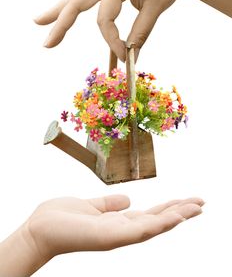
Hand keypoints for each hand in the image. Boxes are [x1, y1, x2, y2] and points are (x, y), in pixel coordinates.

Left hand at [0, 195, 203, 275]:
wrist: (39, 230)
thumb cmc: (61, 218)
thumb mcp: (92, 205)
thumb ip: (110, 204)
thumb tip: (128, 199)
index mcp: (117, 222)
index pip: (149, 215)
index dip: (169, 208)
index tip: (186, 200)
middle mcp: (121, 230)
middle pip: (157, 221)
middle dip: (180, 212)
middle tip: (202, 203)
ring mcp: (117, 236)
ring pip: (154, 227)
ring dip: (176, 217)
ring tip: (196, 207)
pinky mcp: (110, 237)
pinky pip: (139, 230)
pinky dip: (160, 224)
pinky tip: (175, 217)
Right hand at [35, 0, 194, 61]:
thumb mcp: (155, 8)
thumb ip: (140, 32)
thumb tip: (129, 58)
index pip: (105, 19)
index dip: (112, 42)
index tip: (126, 59)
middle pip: (76, 3)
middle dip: (60, 23)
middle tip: (47, 43)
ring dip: (59, 12)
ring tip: (38, 21)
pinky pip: (89, 3)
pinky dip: (76, 13)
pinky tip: (64, 21)